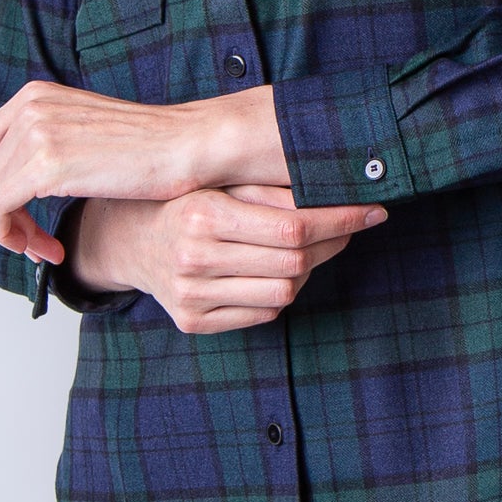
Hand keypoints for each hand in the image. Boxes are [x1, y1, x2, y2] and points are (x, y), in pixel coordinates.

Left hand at [0, 80, 290, 258]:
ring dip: (16, 233)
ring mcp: (36, 132)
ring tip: (47, 250)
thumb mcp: (88, 133)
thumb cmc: (154, 148)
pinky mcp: (46, 164)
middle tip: (25, 243)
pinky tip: (53, 249)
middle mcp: (29, 106)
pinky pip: (3, 210)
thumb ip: (50, 143)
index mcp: (37, 94)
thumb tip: (20, 179)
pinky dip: (19, 237)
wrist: (189, 146)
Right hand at [72, 184, 387, 333]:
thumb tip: (335, 183)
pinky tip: (277, 269)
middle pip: (295, 261)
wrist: (127, 239)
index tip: (373, 210)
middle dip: (334, 242)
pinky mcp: (193, 322)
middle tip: (352, 224)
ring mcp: (191, 295)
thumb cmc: (187, 200)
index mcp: (203, 213)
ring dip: (308, 269)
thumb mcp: (222, 179)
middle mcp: (194, 258)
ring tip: (306, 247)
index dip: (342, 219)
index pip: (295, 225)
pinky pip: (263, 314)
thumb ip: (272, 184)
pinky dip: (280, 292)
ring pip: (284, 291)